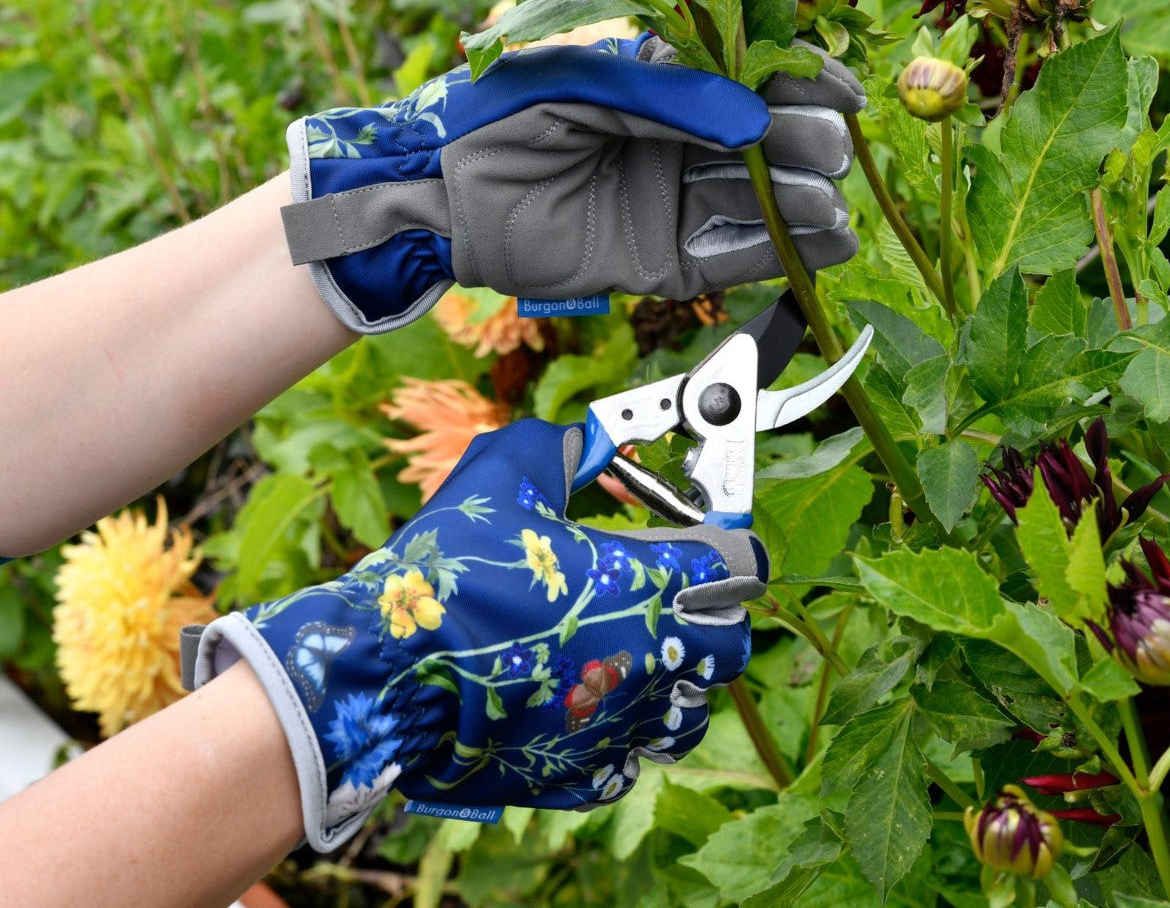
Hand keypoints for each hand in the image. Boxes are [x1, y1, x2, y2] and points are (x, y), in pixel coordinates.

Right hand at [186, 419, 763, 850]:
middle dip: (713, 620)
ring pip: (690, 712)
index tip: (704, 546)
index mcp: (649, 585)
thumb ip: (560, 447)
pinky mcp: (586, 775)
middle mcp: (653, 660)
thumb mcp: (504, 477)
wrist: (384, 677)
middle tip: (670, 602)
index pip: (740, 568)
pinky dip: (620, 736)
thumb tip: (586, 439)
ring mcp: (623, 726)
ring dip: (674, 683)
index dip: (726, 551)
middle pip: (732, 645)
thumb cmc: (448, 574)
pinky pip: (631, 759)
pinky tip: (585, 708)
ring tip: (628, 658)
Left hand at [281, 34, 863, 332]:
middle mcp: (677, 144)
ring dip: (800, 204)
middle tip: (826, 151)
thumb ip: (665, 97)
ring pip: (758, 204)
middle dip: (804, 144)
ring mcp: (671, 203)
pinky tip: (821, 246)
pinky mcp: (661, 262)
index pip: (751, 80)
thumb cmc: (494, 122)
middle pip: (767, 143)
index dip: (802, 82)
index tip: (842, 92)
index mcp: (662, 86)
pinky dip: (775, 254)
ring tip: (827, 206)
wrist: (436, 199)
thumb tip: (751, 113)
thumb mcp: (579, 87)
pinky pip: (729, 258)